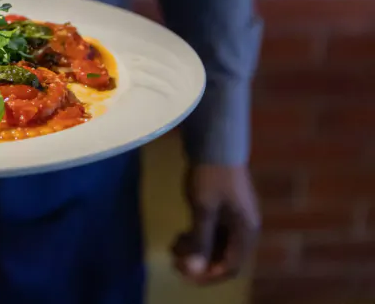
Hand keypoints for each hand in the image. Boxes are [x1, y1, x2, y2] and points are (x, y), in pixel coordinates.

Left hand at [171, 165, 259, 284]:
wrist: (216, 144)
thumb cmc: (211, 176)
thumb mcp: (203, 209)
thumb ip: (200, 240)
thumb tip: (194, 270)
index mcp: (245, 231)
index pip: (230, 267)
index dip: (206, 275)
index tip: (183, 272)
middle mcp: (244, 228)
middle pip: (223, 258)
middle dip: (199, 262)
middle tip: (174, 259)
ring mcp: (235, 218)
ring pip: (216, 245)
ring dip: (197, 250)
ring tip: (174, 245)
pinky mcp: (225, 209)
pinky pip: (213, 233)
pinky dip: (198, 237)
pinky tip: (181, 234)